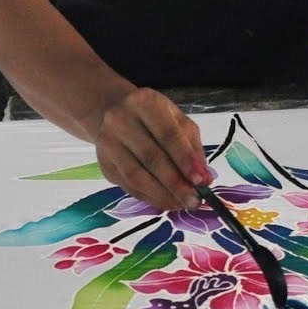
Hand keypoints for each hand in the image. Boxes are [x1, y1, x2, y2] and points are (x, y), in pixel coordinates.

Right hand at [89, 87, 210, 211]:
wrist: (111, 112)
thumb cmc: (153, 116)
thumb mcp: (178, 121)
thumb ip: (192, 148)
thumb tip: (204, 179)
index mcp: (145, 103)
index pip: (168, 135)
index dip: (186, 160)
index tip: (202, 182)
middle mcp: (121, 121)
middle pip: (151, 158)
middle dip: (176, 184)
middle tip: (195, 201)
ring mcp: (108, 143)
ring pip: (136, 176)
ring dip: (162, 195)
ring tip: (182, 205)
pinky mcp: (103, 164)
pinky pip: (128, 186)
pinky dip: (149, 197)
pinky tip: (166, 202)